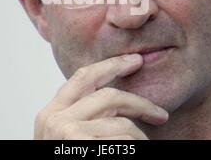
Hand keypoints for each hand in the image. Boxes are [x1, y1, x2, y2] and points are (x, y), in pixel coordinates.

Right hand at [34, 54, 168, 139]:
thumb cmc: (65, 159)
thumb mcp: (65, 137)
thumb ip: (81, 116)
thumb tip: (116, 98)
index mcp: (51, 113)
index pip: (83, 77)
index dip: (111, 65)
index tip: (133, 61)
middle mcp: (55, 118)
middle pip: (108, 95)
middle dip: (139, 102)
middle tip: (160, 113)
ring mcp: (66, 132)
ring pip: (122, 124)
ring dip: (139, 139)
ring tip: (141, 148)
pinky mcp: (80, 144)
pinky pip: (124, 141)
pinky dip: (134, 146)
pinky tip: (132, 149)